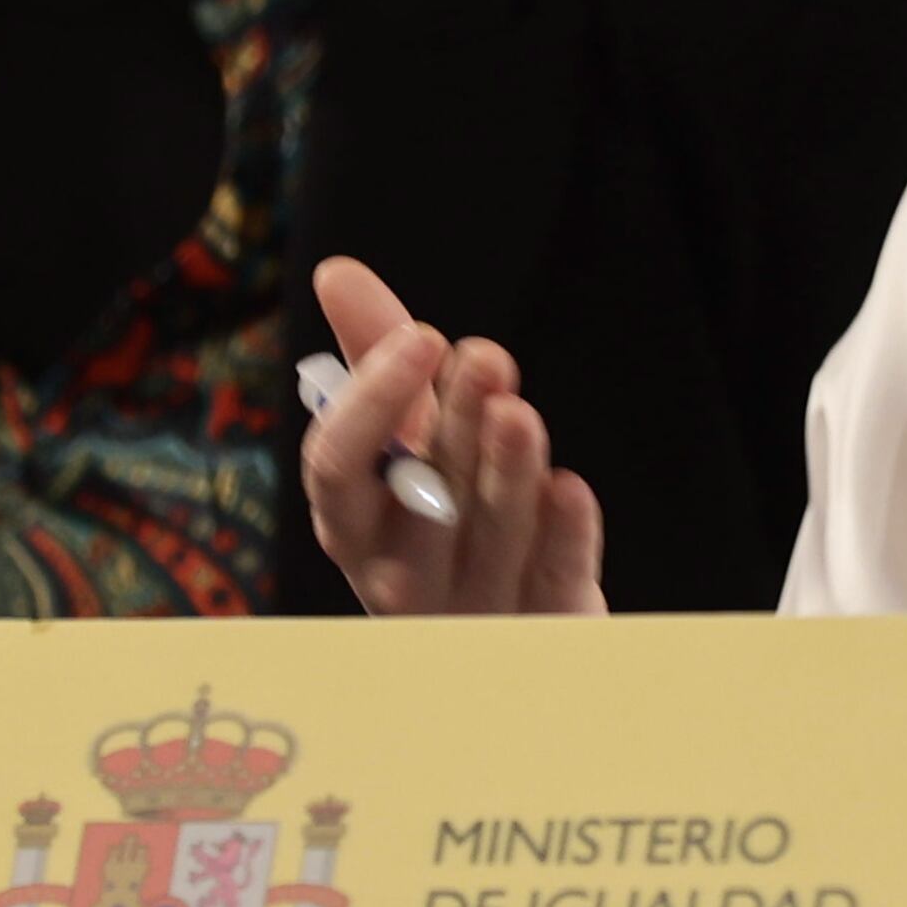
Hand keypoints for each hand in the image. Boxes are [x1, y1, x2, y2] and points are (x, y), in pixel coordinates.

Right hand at [302, 255, 605, 615]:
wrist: (503, 634)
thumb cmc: (439, 518)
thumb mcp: (407, 437)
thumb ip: (376, 358)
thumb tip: (337, 272)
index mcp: (356, 524)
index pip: (338, 469)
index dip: (371, 405)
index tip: (419, 337)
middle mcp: (402, 575)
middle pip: (421, 502)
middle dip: (453, 428)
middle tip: (486, 357)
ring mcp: (473, 611)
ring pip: (489, 540)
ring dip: (504, 471)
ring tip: (518, 410)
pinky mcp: (545, 626)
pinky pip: (551, 583)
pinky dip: (560, 536)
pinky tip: (569, 490)